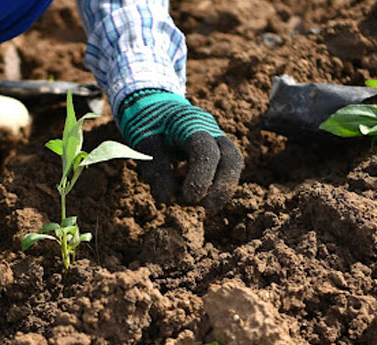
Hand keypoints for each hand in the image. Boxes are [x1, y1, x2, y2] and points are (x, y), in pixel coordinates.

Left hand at [118, 89, 242, 210]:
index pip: (205, 150)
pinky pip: (225, 166)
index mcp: (191, 123)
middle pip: (232, 158)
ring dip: (223, 187)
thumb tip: (165, 199)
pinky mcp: (215, 148)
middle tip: (206, 210)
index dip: (201, 177)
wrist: (152, 101)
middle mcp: (210, 129)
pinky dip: (217, 183)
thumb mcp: (143, 143)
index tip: (188, 199)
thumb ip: (155, 169)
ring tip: (205, 207)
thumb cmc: (146, 121)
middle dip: (223, 187)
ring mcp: (216, 137)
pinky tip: (202, 197)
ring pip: (233, 163)